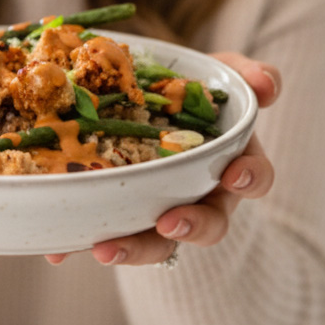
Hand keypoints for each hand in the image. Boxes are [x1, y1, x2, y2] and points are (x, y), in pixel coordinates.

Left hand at [44, 52, 279, 267]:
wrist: (144, 97)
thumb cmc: (191, 88)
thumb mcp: (218, 73)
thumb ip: (245, 73)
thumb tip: (267, 86)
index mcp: (230, 160)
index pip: (254, 177)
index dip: (250, 179)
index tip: (234, 175)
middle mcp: (201, 193)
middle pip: (207, 224)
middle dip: (190, 228)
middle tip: (167, 224)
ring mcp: (159, 208)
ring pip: (154, 242)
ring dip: (132, 248)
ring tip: (102, 248)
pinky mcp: (119, 214)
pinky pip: (104, 232)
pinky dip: (78, 244)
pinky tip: (56, 250)